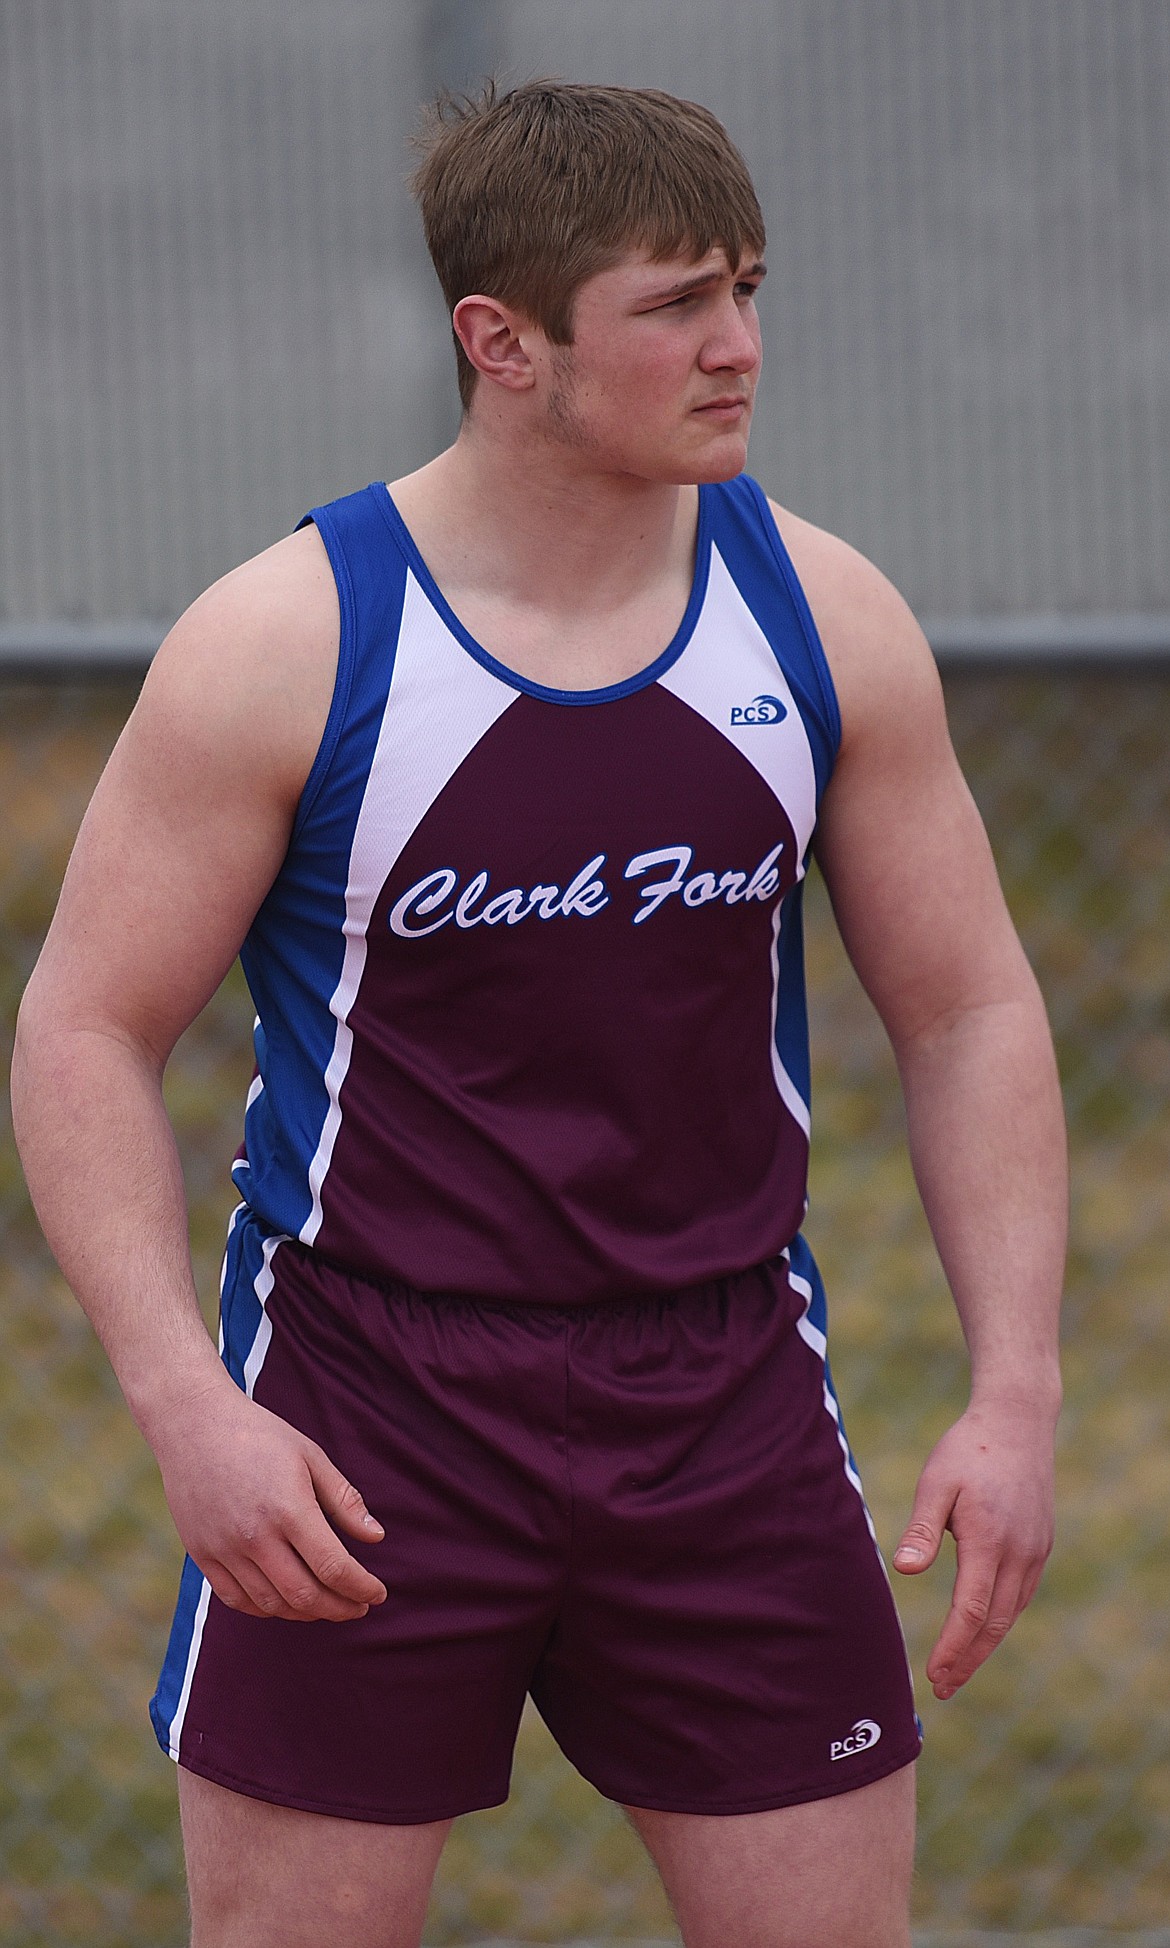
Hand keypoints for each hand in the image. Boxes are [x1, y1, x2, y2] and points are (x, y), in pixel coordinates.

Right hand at [152, 1374, 387, 1622]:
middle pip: (305, 1595)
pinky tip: (285, 1601)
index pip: (334, 1567)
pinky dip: (266, 1610)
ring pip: (272, 1604)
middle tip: (358, 1607)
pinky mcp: (202, 1554)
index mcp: (289, 1508)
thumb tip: (377, 1537)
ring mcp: (224, 1549)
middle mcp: (255, 1536)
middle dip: (340, 1608)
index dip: (361, 1588)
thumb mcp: (311, 1456)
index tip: (377, 1594)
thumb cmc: (259, 1436)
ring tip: (326, 1605)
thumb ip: (344, 1500)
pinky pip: (236, 1600)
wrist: (194, 1425)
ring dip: (305, 1613)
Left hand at [892, 1402, 1055, 1700]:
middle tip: (942, 1688)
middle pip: (995, 1623)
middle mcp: (1019, 1552)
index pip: (972, 1611)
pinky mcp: (1040, 1544)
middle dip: (968, 1660)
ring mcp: (1035, 1550)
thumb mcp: (936, 1481)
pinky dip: (1000, 1619)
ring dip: (984, 1645)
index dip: (953, 1648)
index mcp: (988, 1540)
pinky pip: (1020, 1594)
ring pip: (1011, 1613)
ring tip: (958, 1669)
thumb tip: (905, 1571)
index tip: (933, 1676)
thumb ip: (922, 1528)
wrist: (1018, 1422)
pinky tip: (981, 1628)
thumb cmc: (968, 1449)